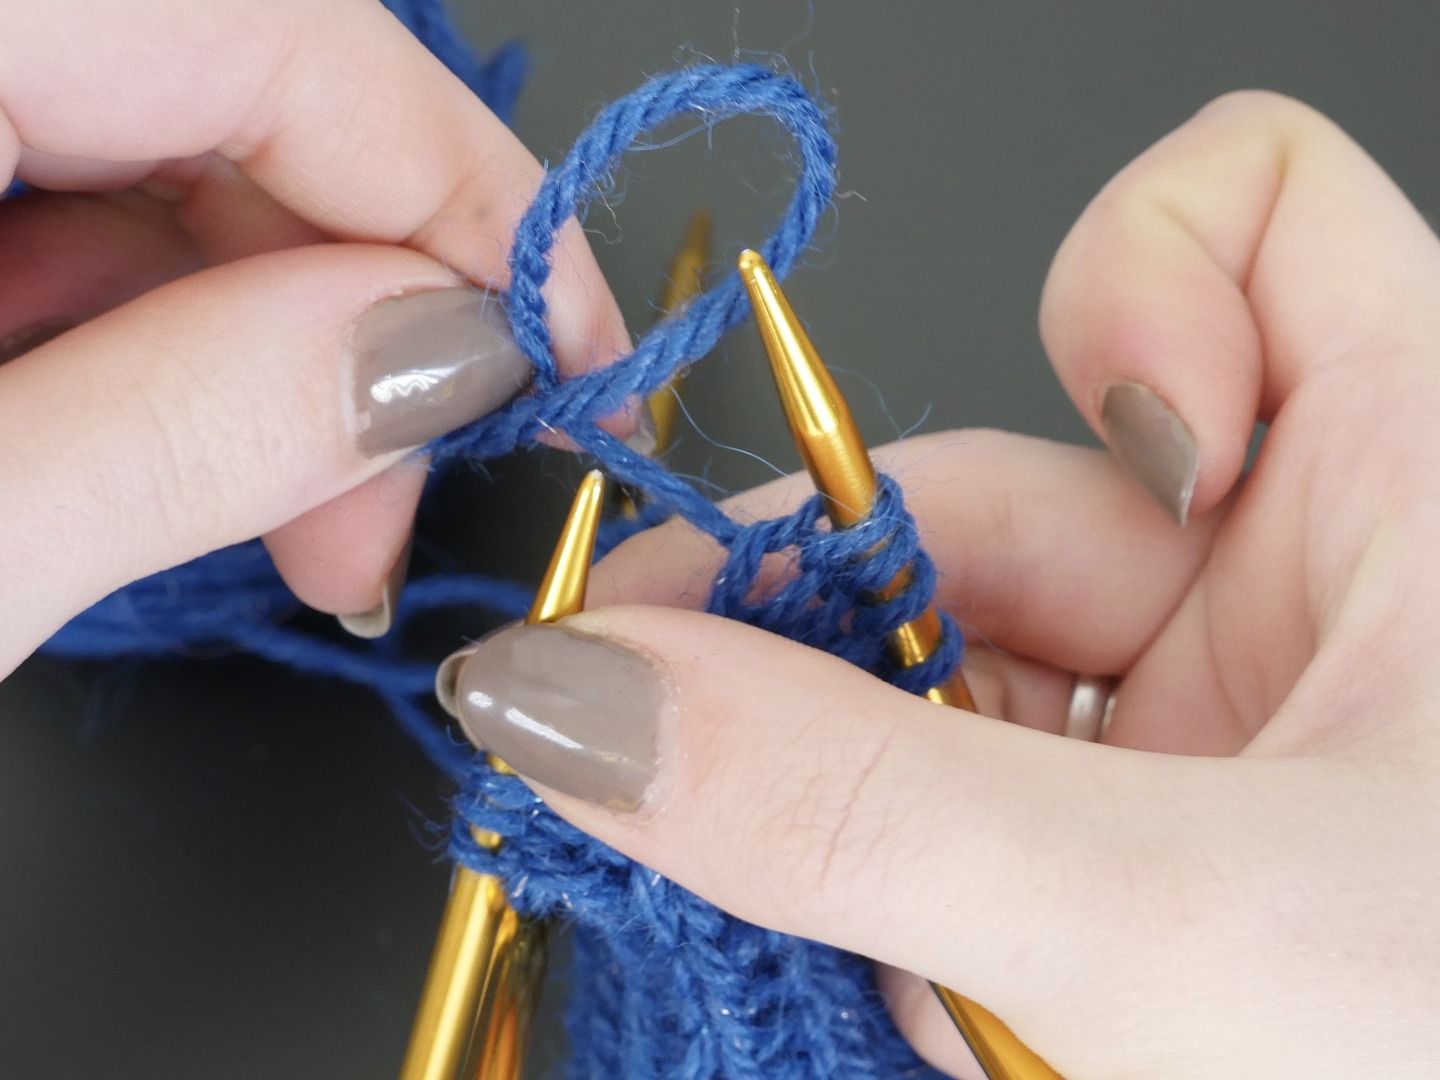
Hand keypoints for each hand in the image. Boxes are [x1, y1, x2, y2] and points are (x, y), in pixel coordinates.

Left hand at [0, 0, 632, 674]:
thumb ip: (184, 430)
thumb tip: (436, 355)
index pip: (289, 35)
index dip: (478, 202)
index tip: (575, 359)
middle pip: (246, 89)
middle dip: (362, 313)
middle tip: (397, 502)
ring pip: (171, 148)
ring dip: (257, 348)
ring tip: (293, 524)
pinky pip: (74, 185)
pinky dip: (148, 332)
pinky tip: (147, 453)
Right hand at [446, 92, 1439, 1077]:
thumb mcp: (1182, 930)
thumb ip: (857, 804)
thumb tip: (588, 696)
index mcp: (1412, 482)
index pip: (1241, 215)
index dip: (1116, 285)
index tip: (1085, 453)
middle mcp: (1307, 577)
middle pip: (994, 484)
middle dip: (832, 609)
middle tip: (661, 713)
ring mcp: (1217, 716)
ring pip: (948, 662)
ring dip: (857, 785)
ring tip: (843, 919)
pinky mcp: (1150, 840)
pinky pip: (960, 791)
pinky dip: (899, 878)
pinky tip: (922, 987)